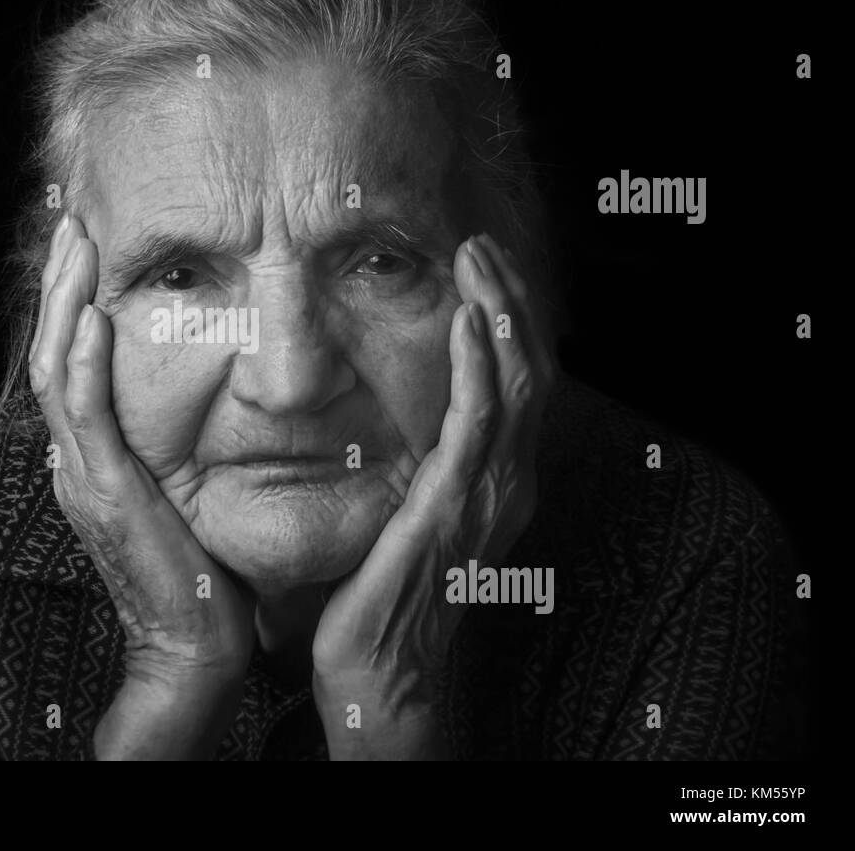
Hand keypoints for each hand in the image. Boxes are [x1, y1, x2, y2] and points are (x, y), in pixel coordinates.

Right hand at [28, 214, 254, 757]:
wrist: (195, 643)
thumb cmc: (200, 568)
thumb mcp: (181, 489)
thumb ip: (174, 442)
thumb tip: (207, 389)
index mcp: (91, 456)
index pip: (69, 361)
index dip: (70, 300)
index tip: (88, 245)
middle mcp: (75, 459)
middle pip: (51, 352)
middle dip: (59, 284)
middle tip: (73, 221)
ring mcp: (82, 475)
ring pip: (55, 372)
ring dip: (63, 304)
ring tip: (75, 245)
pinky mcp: (104, 493)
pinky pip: (84, 416)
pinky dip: (82, 362)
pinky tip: (90, 316)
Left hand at [310, 233, 555, 758]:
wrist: (381, 668)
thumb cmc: (386, 592)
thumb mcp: (413, 512)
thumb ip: (422, 463)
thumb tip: (399, 413)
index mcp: (498, 480)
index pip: (519, 381)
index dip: (510, 319)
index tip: (483, 267)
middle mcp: (507, 482)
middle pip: (529, 369)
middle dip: (510, 299)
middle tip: (481, 241)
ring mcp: (487, 495)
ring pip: (514, 384)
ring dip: (499, 313)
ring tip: (478, 258)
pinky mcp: (451, 507)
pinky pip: (476, 424)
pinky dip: (478, 366)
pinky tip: (468, 321)